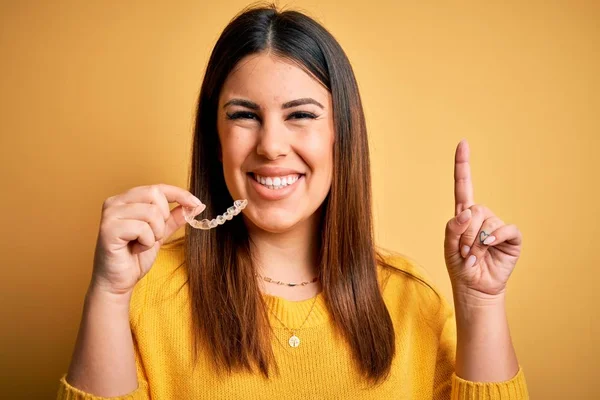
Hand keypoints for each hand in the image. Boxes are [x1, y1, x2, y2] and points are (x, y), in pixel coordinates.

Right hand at [91, 184, 204, 295]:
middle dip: (163, 218)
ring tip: (143, 244)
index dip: (180, 194)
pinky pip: (142, 228)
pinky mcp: (108, 229)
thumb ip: (174, 218)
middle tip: (154, 235)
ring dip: (155, 233)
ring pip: (151, 212)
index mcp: (126, 199)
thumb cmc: (134, 257)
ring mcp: (110, 214)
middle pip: (154, 194)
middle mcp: (115, 202)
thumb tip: (196, 205)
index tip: (197, 204)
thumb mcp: (160, 233)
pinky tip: (136, 249)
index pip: (158, 188)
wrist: (117, 282)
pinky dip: (146, 242)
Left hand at [444, 139, 522, 298]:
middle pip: (473, 210)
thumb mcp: (448, 246)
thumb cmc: (460, 265)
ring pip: (486, 222)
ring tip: (473, 256)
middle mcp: (481, 216)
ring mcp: (497, 226)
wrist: (475, 287)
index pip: (463, 185)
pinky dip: (496, 237)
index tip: (462, 143)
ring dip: (475, 242)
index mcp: (463, 214)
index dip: (463, 165)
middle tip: (463, 251)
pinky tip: (490, 247)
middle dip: (464, 233)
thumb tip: (467, 212)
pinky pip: (506, 229)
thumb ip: (453, 227)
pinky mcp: (511, 237)